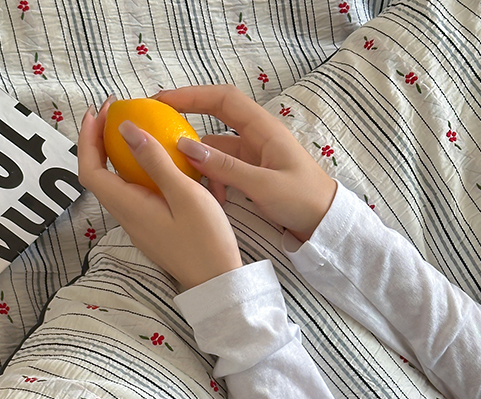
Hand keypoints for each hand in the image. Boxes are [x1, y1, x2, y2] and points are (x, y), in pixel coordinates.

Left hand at [77, 96, 242, 289]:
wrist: (217, 282)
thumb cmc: (206, 241)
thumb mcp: (185, 195)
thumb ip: (154, 161)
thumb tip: (126, 129)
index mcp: (129, 207)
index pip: (90, 171)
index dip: (87, 138)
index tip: (99, 111)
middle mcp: (127, 217)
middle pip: (99, 175)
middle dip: (99, 140)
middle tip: (115, 112)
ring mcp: (138, 224)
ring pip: (117, 184)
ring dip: (118, 154)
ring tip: (135, 129)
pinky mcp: (151, 227)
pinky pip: (135, 193)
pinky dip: (137, 170)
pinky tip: (157, 159)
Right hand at [153, 84, 337, 240]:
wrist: (323, 222)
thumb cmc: (302, 199)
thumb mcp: (262, 185)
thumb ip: (224, 167)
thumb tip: (186, 147)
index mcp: (263, 129)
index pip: (222, 99)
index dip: (191, 95)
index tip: (162, 100)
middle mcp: (256, 136)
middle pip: (213, 120)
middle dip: (186, 126)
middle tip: (157, 135)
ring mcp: (252, 155)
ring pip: (214, 150)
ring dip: (199, 164)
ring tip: (185, 180)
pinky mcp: (250, 173)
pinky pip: (222, 169)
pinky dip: (212, 180)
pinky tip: (210, 198)